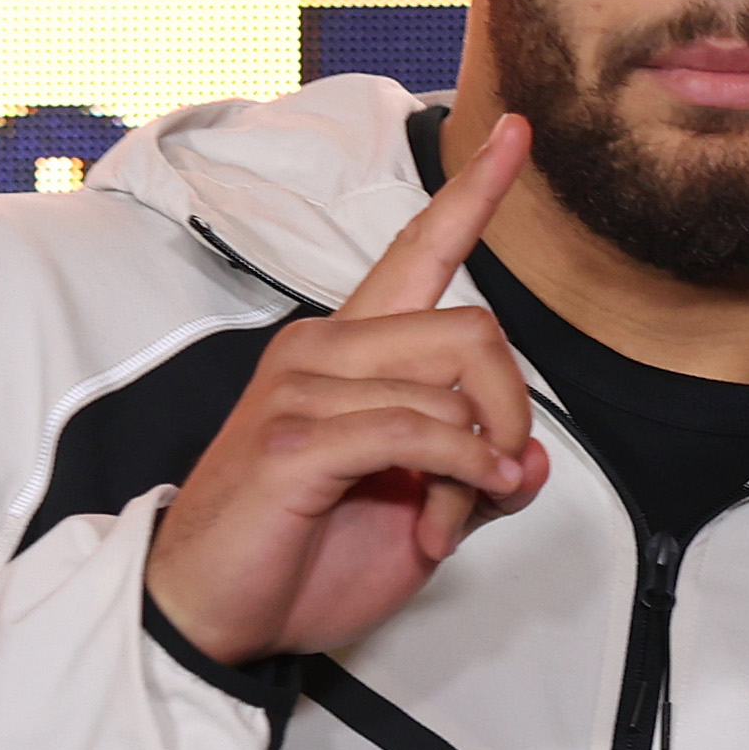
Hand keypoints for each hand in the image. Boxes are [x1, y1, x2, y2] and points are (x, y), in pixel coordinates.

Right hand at [143, 111, 549, 665]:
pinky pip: (420, 429)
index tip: (518, 135)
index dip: (474, 193)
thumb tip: (533, 455)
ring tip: (441, 521)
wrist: (216, 614)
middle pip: (475, 330)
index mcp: (351, 350)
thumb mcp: (418, 513)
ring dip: (476, 471)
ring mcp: (304, 386)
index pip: (420, 251)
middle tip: (492, 482)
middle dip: (511, 416)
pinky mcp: (298, 436)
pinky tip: (441, 519)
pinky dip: (458, 476)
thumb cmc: (304, 555)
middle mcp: (324, 348)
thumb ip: (476, 475)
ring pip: (453, 387)